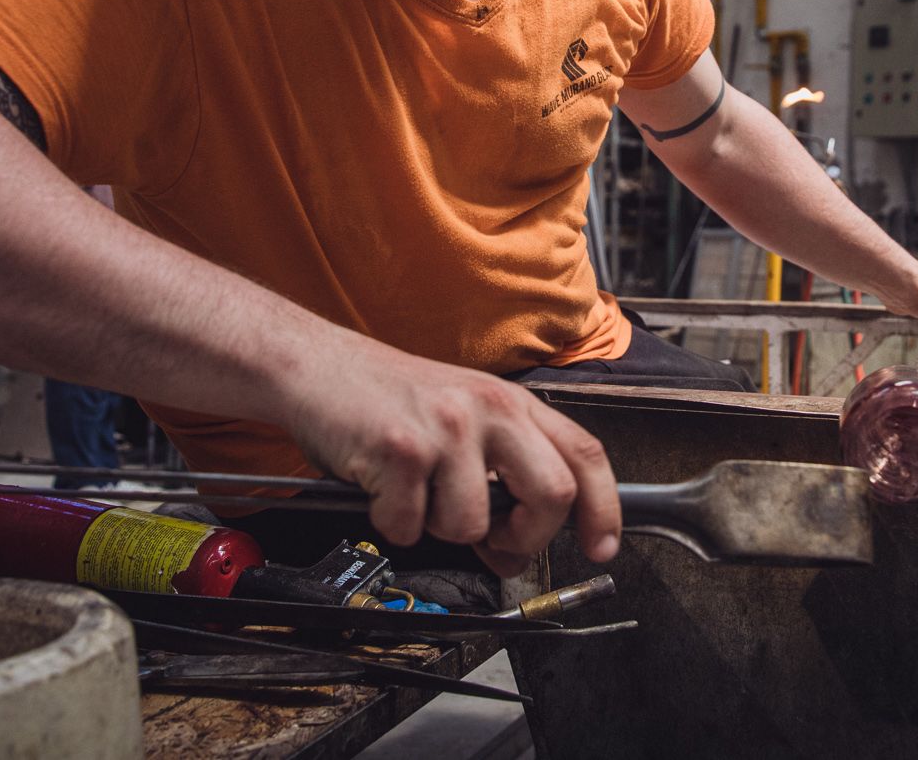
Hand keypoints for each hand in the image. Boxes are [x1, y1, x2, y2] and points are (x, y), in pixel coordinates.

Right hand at [279, 339, 619, 577]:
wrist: (315, 365)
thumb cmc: (386, 397)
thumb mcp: (462, 419)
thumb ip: (500, 474)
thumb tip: (512, 552)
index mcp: (511, 403)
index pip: (584, 455)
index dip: (603, 508)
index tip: (601, 547)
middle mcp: (489, 408)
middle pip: (552, 494)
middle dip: (525, 538)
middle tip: (492, 541)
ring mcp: (447, 427)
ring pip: (474, 524)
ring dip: (440, 530)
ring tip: (416, 494)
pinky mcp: (401, 449)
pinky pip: (412, 526)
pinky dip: (392, 524)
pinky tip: (381, 488)